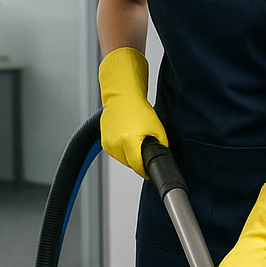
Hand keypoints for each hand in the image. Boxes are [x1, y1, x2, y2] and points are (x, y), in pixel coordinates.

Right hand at [98, 47, 166, 177]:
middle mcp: (116, 144)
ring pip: (122, 160)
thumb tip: (161, 157)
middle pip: (130, 164)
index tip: (149, 170)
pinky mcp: (104, 142)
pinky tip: (127, 137)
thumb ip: (161, 146)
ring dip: (130, 155)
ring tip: (135, 139)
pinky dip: (122, 149)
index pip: (138, 167)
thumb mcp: (157, 128)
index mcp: (129, 141)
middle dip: (138, 159)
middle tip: (144, 146)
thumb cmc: (138, 108)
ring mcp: (108, 143)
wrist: (122, 96)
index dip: (145, 170)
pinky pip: (116, 153)